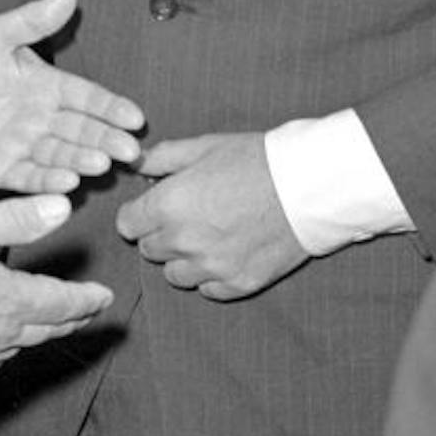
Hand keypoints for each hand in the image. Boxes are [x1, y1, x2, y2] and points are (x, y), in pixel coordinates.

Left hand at [0, 0, 143, 191]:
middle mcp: (42, 118)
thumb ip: (29, 21)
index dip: (111, 107)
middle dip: (107, 139)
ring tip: (100, 163)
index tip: (134, 116)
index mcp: (47, 86)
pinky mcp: (3, 170)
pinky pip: (29, 177)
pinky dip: (48, 182)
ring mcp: (24, 146)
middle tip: (129, 149)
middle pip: (82, 130)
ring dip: (82, 160)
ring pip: (61, 155)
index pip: (87, 97)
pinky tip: (67, 182)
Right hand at [0, 194, 113, 375]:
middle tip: (87, 312)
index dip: (87, 300)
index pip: (61, 304)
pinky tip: (3, 341)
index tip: (105, 297)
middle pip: (47, 329)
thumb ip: (17, 219)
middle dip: (72, 319)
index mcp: (7, 299)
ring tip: (52, 323)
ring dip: (42, 333)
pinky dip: (8, 348)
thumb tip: (61, 206)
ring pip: (21, 346)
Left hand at [121, 131, 307, 299]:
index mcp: (168, 205)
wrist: (308, 185)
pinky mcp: (238, 283)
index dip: (137, 214)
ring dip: (183, 259)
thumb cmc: (255, 160)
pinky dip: (211, 275)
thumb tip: (136, 164)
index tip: (152, 208)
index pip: (127, 225)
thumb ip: (163, 157)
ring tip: (207, 236)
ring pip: (175, 275)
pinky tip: (227, 252)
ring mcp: (211, 267)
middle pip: (149, 250)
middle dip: (160, 234)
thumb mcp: (204, 146)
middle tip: (186, 217)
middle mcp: (184, 241)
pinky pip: (207, 290)